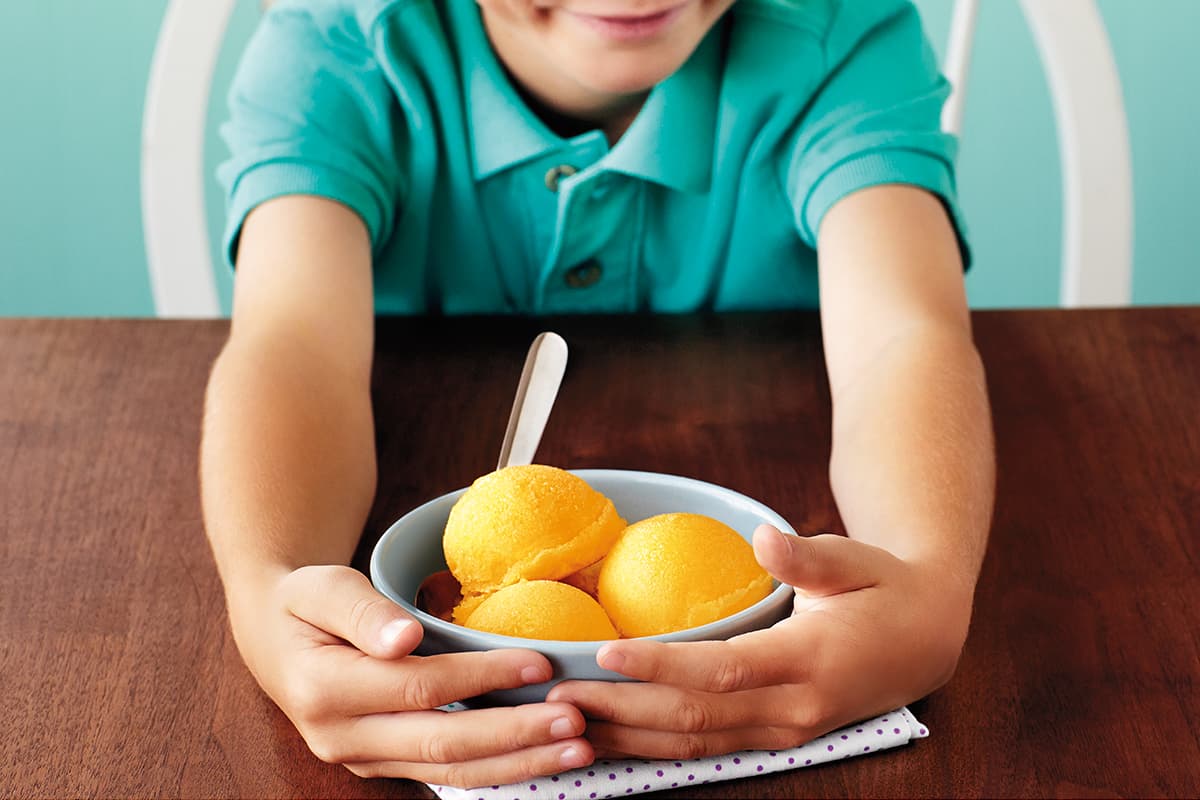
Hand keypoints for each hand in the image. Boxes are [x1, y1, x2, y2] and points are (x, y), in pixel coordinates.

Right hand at [229, 565, 592, 785]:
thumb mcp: (320, 588)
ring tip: (578, 749)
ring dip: (518, 763)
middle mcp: (342, 738)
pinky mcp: (385, 764)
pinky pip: (448, 773)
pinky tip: (545, 756)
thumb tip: (405, 639)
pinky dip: (501, 768)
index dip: (482, 678)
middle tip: (576, 720)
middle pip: (442, 744)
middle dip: (515, 735)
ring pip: (450, 772)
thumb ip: (362, 612)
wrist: (276, 640)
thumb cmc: (304, 602)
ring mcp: (364, 759)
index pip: (419, 688)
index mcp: (325, 690)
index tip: (540, 663)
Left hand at [546, 525, 972, 758]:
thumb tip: (764, 535)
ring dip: (628, 736)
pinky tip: (612, 737)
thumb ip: (807, 555)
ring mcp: (785, 732)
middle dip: (623, 708)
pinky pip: (705, 750)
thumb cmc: (883, 590)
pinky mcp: (774, 739)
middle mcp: (794, 709)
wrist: (925, 640)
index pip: (722, 671)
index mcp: (810, 661)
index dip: (660, 665)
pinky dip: (653, 747)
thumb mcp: (854, 561)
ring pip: (693, 746)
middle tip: (560, 693)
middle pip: (695, 719)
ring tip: (569, 721)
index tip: (606, 651)